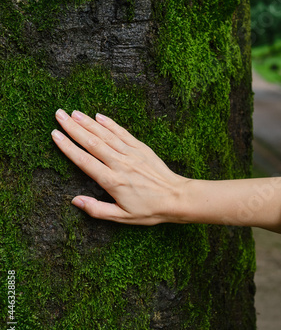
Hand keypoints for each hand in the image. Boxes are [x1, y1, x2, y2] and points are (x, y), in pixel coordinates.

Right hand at [51, 109, 188, 224]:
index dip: (67, 147)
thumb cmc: (149, 210)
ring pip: (105, 134)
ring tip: (73, 112)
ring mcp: (131, 153)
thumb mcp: (122, 217)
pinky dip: (110, 123)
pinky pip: (122, 133)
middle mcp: (120, 163)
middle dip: (73, 128)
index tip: (55, 135)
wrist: (177, 198)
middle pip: (92, 142)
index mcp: (112, 181)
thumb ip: (97, 209)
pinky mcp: (141, 148)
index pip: (84, 160)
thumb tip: (75, 201)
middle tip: (59, 115)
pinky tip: (99, 116)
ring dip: (88, 122)